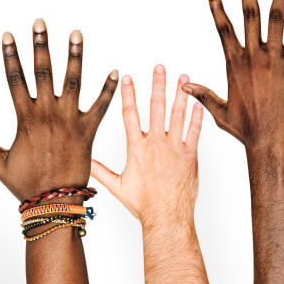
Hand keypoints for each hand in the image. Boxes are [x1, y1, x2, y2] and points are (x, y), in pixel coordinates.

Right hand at [0, 19, 117, 200]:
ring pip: (73, 81)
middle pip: (44, 72)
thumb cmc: (27, 185)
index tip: (9, 35)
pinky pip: (101, 106)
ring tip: (76, 33)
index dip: (11, 56)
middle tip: (40, 23)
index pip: (16, 80)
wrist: (55, 203)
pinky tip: (114, 70)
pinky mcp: (89, 131)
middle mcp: (48, 115)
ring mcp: (70, 121)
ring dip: (75, 56)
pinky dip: (108, 89)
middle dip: (41, 45)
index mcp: (26, 119)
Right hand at [91, 65, 202, 226]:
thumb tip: (86, 163)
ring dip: (180, 93)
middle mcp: (155, 144)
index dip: (128, 93)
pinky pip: (194, 131)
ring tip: (183, 77)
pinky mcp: (190, 156)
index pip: (130, 114)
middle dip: (158, 84)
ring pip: (177, 114)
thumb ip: (102, 172)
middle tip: (160, 67)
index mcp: (136, 148)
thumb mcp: (118, 187)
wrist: (166, 216)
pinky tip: (198, 103)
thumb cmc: (143, 205)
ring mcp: (174, 148)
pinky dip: (197, 116)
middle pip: (156, 107)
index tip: (127, 77)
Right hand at [182, 0, 283, 150]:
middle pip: (248, 14)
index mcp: (235, 64)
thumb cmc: (246, 130)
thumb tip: (185, 87)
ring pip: (277, 19)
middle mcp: (254, 57)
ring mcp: (275, 60)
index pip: (224, 29)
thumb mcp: (219, 112)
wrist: (269, 142)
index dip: (218, 9)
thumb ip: (203, 95)